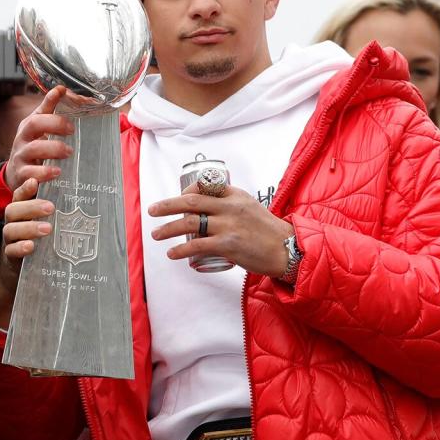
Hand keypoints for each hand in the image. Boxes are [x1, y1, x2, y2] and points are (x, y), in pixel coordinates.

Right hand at [0, 178, 54, 329]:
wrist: (22, 271)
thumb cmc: (43, 242)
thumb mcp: (52, 225)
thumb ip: (63, 213)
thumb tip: (94, 200)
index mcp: (23, 211)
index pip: (20, 195)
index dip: (26, 188)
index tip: (36, 181)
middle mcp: (14, 223)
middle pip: (13, 209)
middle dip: (32, 207)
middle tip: (51, 207)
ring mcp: (10, 240)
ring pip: (11, 229)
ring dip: (29, 227)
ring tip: (48, 229)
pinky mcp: (10, 257)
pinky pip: (10, 251)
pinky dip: (20, 248)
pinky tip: (31, 247)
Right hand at [4, 86, 97, 191]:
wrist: (16, 174)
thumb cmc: (31, 146)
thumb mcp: (37, 128)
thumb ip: (49, 110)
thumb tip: (61, 89)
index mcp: (28, 127)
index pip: (38, 112)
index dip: (50, 103)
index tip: (63, 95)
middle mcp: (22, 139)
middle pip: (33, 125)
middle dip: (53, 124)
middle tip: (71, 130)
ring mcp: (21, 157)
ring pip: (33, 149)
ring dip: (53, 149)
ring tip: (69, 152)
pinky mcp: (22, 175)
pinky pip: (30, 174)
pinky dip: (43, 173)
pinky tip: (56, 172)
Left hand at [148, 184, 292, 277]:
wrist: (286, 249)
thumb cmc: (268, 231)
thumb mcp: (250, 207)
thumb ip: (230, 204)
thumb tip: (208, 208)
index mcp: (235, 195)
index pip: (205, 186)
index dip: (185, 192)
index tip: (177, 199)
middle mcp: (230, 207)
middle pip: (191, 201)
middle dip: (167, 205)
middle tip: (153, 210)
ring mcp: (228, 226)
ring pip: (190, 224)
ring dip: (169, 228)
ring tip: (157, 234)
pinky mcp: (228, 245)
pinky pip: (197, 246)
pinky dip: (182, 250)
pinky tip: (173, 253)